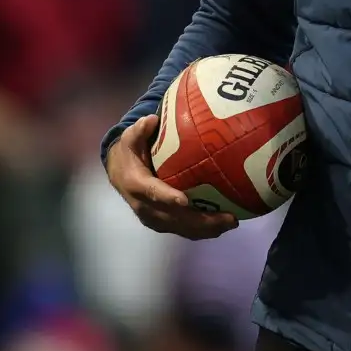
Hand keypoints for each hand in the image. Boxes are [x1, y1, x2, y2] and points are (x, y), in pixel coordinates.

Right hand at [105, 115, 237, 239]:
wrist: (119, 173)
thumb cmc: (130, 152)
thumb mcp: (130, 137)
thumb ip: (140, 130)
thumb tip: (152, 120)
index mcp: (136, 185)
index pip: (152, 193)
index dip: (167, 198)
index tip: (184, 200)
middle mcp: (144, 207)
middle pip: (174, 218)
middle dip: (200, 221)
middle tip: (228, 218)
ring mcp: (154, 218)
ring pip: (181, 228)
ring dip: (207, 229)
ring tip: (231, 222)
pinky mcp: (163, 223)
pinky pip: (184, 230)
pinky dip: (203, 230)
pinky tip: (224, 225)